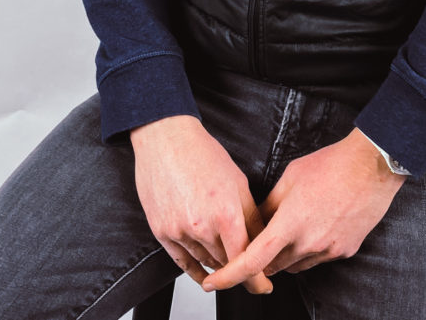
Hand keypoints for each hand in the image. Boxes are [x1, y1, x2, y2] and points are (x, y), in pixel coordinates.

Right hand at [130, 115, 272, 293]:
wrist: (166, 139)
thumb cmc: (202, 154)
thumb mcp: (238, 182)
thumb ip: (252, 217)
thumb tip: (263, 242)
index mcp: (227, 213)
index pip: (247, 260)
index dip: (258, 278)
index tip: (263, 285)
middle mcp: (202, 227)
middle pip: (226, 264)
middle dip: (239, 267)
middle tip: (248, 266)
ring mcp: (180, 231)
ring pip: (206, 264)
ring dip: (218, 265)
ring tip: (225, 254)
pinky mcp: (162, 232)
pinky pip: (182, 262)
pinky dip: (195, 270)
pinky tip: (203, 273)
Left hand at [202, 128, 404, 289]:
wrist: (372, 167)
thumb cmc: (330, 165)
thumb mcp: (290, 176)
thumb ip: (269, 204)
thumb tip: (256, 222)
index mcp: (289, 223)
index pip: (252, 261)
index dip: (229, 275)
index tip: (214, 282)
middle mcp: (308, 243)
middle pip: (272, 266)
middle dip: (262, 257)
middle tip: (264, 234)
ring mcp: (328, 251)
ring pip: (295, 265)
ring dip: (287, 254)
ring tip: (297, 221)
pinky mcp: (344, 252)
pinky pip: (317, 258)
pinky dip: (310, 249)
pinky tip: (317, 223)